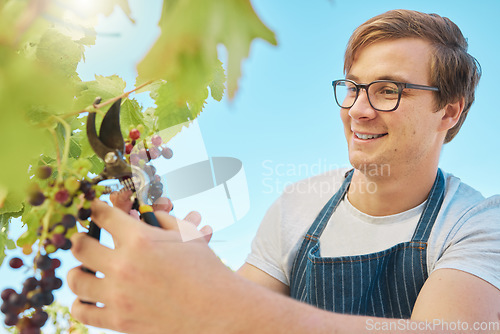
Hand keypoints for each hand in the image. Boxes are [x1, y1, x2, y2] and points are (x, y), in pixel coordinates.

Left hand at [67, 200, 232, 332]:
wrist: (217, 310)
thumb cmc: (205, 268)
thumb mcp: (187, 235)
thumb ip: (160, 219)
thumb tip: (137, 215)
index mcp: (140, 239)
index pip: (102, 215)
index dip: (97, 208)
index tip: (96, 210)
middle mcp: (123, 266)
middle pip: (80, 246)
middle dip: (79, 238)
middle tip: (83, 239)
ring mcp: (118, 296)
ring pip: (76, 280)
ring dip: (77, 271)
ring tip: (83, 269)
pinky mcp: (119, 321)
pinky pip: (83, 312)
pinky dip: (81, 303)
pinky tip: (89, 296)